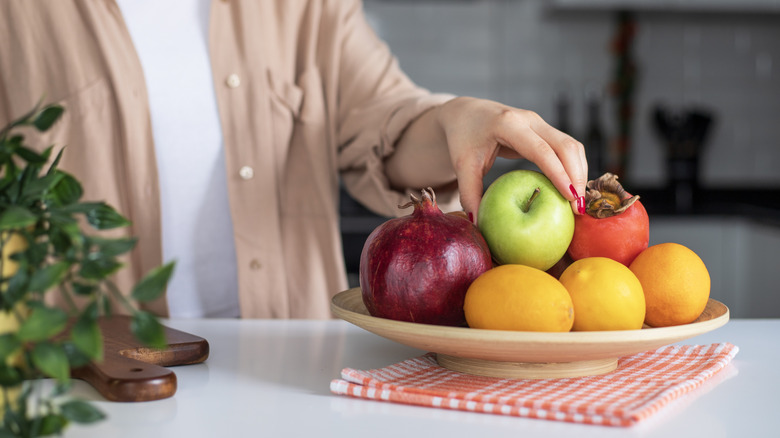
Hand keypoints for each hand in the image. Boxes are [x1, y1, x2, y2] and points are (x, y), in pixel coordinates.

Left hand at [436, 96, 587, 217]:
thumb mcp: (462, 164)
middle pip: (566, 146)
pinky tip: (572, 191)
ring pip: (572, 146)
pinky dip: (573, 168)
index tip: (570, 198)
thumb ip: (469, 193)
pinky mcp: (544, 130)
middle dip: (577, 177)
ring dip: (579, 173)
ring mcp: (540, 123)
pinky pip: (567, 148)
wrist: (466, 113)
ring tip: (578, 205)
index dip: (559, 173)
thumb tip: (477, 224)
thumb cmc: (463, 138)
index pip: (541, 150)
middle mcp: (529, 120)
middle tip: (578, 209)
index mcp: (508, 124)